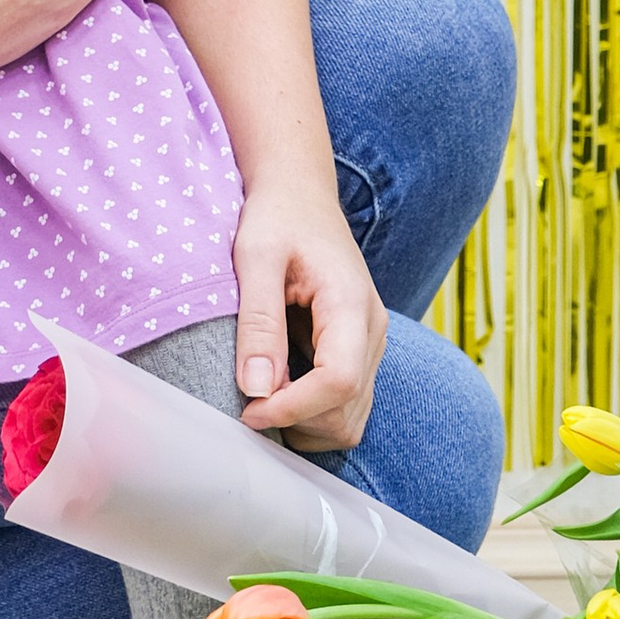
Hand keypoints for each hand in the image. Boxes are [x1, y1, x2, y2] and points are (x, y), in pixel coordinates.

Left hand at [230, 180, 388, 453]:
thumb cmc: (277, 217)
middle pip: (348, 412)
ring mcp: (370, 344)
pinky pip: (346, 405)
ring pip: (350, 419)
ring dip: (306, 423)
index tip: (247, 410)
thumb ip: (258, 321)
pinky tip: (279, 387)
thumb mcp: (256, 257)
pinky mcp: (358, 352)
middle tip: (248, 403)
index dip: (292, 407)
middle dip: (297, 420)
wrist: (300, 194)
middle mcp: (372, 331)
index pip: (338, 381)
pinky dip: (313, 413)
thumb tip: (255, 389)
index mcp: (351, 304)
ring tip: (262, 397)